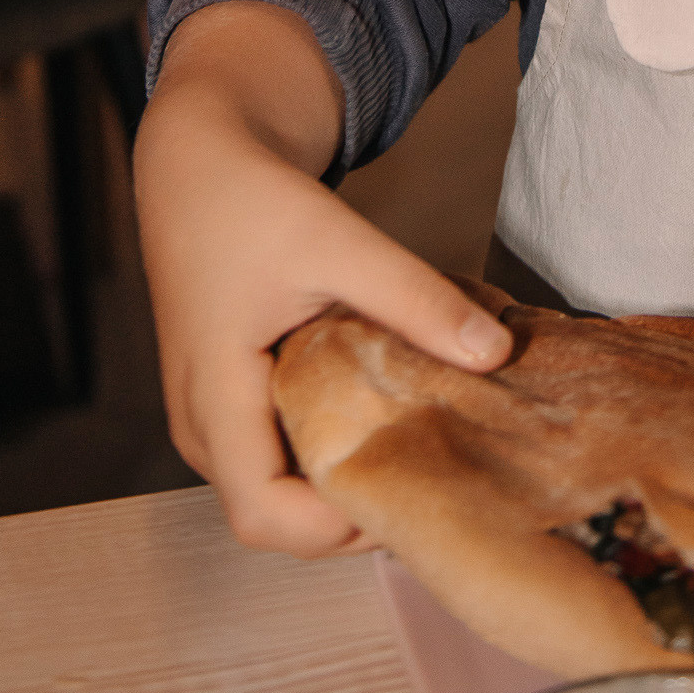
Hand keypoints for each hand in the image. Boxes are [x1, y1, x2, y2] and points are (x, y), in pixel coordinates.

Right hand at [133, 2, 511, 556]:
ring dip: (338, 480)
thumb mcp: (340, 242)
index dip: (335, 527)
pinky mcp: (224, 402)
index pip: (265, 516)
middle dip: (351, 509)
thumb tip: (497, 353)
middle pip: (274, 518)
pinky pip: (272, 455)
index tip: (410, 488)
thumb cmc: (251, 201)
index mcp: (215, 398)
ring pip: (274, 491)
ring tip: (414, 443)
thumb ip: (414, 299)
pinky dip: (322, 449)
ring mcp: (207, 419)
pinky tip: (378, 413)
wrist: (196, 164)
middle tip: (432, 471)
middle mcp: (201, 426)